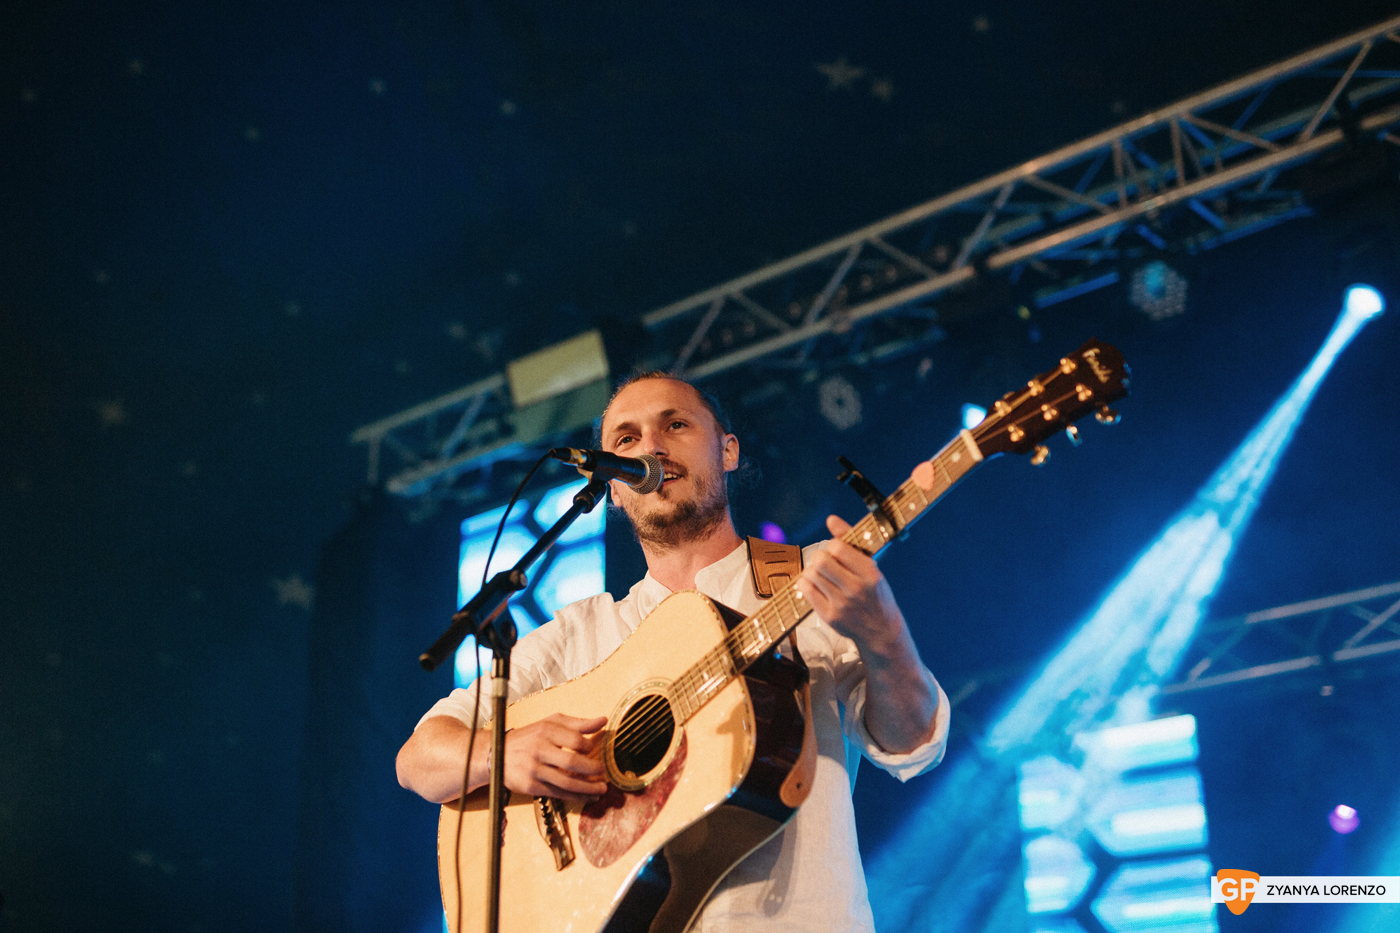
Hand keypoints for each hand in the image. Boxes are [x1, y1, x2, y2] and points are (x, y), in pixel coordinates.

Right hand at [502, 713, 608, 800]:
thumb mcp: (551, 723)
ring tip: (601, 790)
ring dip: (587, 789)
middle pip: (572, 763)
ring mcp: (534, 769)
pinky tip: (587, 797)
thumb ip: (578, 723)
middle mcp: (539, 749)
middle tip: (604, 773)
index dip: (590, 747)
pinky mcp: (530, 786)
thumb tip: (603, 720)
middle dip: (592, 770)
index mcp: (546, 730)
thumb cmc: (530, 736)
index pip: (576, 740)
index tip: (596, 751)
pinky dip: (575, 797)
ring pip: (566, 783)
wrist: (497, 753)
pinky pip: (557, 793)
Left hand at [796, 514, 906, 653]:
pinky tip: (816, 586)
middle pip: (820, 560)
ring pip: (810, 574)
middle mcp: (856, 589)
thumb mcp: (871, 566)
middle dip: (819, 558)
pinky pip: (806, 591)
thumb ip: (850, 542)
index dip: (832, 547)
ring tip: (821, 576)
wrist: (881, 632)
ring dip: (812, 571)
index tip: (837, 554)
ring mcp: (842, 605)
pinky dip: (806, 584)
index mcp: (870, 573)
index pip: (837, 547)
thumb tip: (831, 519)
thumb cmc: (875, 594)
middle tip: (826, 564)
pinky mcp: (829, 617)